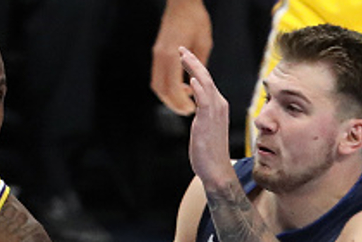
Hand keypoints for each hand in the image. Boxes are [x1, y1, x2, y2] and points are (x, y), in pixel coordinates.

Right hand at [151, 0, 212, 115]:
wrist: (182, 3)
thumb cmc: (196, 19)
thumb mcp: (204, 43)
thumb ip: (200, 65)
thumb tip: (200, 82)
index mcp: (172, 55)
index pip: (173, 87)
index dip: (181, 101)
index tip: (192, 108)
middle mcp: (161, 56)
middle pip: (161, 89)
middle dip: (173, 104)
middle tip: (187, 111)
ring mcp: (157, 55)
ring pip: (157, 84)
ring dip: (168, 96)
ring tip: (184, 101)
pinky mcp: (157, 53)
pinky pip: (158, 76)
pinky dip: (167, 86)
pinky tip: (181, 87)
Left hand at [179, 47, 234, 189]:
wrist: (217, 169)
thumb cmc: (209, 151)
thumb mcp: (204, 127)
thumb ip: (201, 114)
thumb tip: (195, 109)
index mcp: (217, 105)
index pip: (206, 81)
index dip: (195, 67)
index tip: (185, 56)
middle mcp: (219, 104)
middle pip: (205, 77)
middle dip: (193, 62)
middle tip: (181, 49)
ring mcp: (215, 112)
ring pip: (205, 84)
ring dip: (194, 69)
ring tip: (183, 57)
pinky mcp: (208, 121)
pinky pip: (204, 101)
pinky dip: (199, 88)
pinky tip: (191, 80)